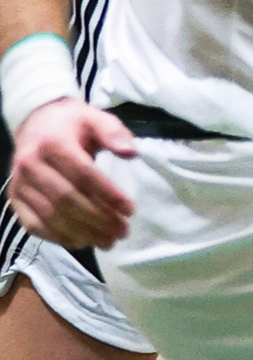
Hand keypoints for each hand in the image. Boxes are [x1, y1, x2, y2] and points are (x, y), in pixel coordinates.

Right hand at [9, 100, 136, 249]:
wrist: (35, 125)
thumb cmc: (71, 126)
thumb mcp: (94, 118)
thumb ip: (113, 132)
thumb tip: (130, 153)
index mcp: (52, 143)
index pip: (82, 174)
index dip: (107, 194)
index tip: (130, 209)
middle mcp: (30, 165)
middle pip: (66, 199)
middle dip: (98, 219)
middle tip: (122, 231)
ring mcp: (19, 184)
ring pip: (51, 216)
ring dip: (82, 233)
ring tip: (108, 241)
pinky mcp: (14, 200)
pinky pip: (34, 225)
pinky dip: (59, 238)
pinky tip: (83, 241)